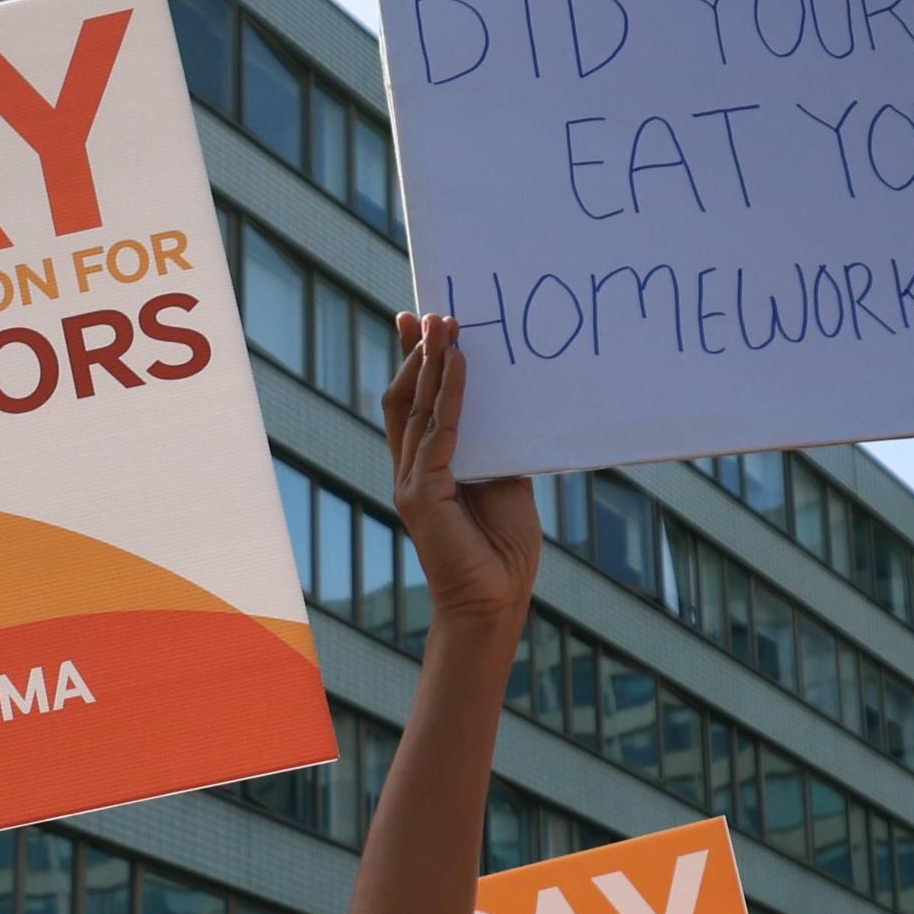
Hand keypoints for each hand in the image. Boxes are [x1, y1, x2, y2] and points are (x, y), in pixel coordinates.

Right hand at [380, 315, 540, 629]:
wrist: (495, 601)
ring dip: (431, 362)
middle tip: (431, 312)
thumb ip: (497, 446)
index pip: (412, 404)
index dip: (413, 362)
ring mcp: (411, 482)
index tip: (418, 321)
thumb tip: (510, 404)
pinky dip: (450, 394)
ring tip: (445, 324)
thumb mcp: (504, 481)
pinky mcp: (422, 494)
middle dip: (416, 351)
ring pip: (414, 407)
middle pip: (404, 397)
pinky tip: (461, 364)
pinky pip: (438, 431)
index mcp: (425, 468)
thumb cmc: (502, 548)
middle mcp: (410, 471)